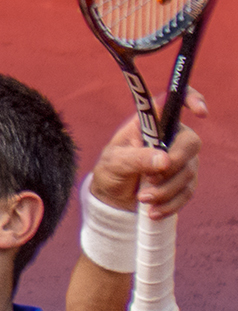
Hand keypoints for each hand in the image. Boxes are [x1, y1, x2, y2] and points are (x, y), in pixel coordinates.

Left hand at [89, 89, 203, 218]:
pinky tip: (153, 211)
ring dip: (166, 189)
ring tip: (142, 198)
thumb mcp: (115, 162)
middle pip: (191, 142)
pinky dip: (170, 203)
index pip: (177, 101)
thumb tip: (164, 161)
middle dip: (175, 163)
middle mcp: (170, 137)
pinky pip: (187, 192)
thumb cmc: (110, 170)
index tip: (200, 111)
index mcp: (151, 123)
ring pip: (189, 171)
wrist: (111, 197)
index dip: (192, 99)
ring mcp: (180, 159)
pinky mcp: (182, 181)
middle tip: (150, 178)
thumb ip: (136, 158)